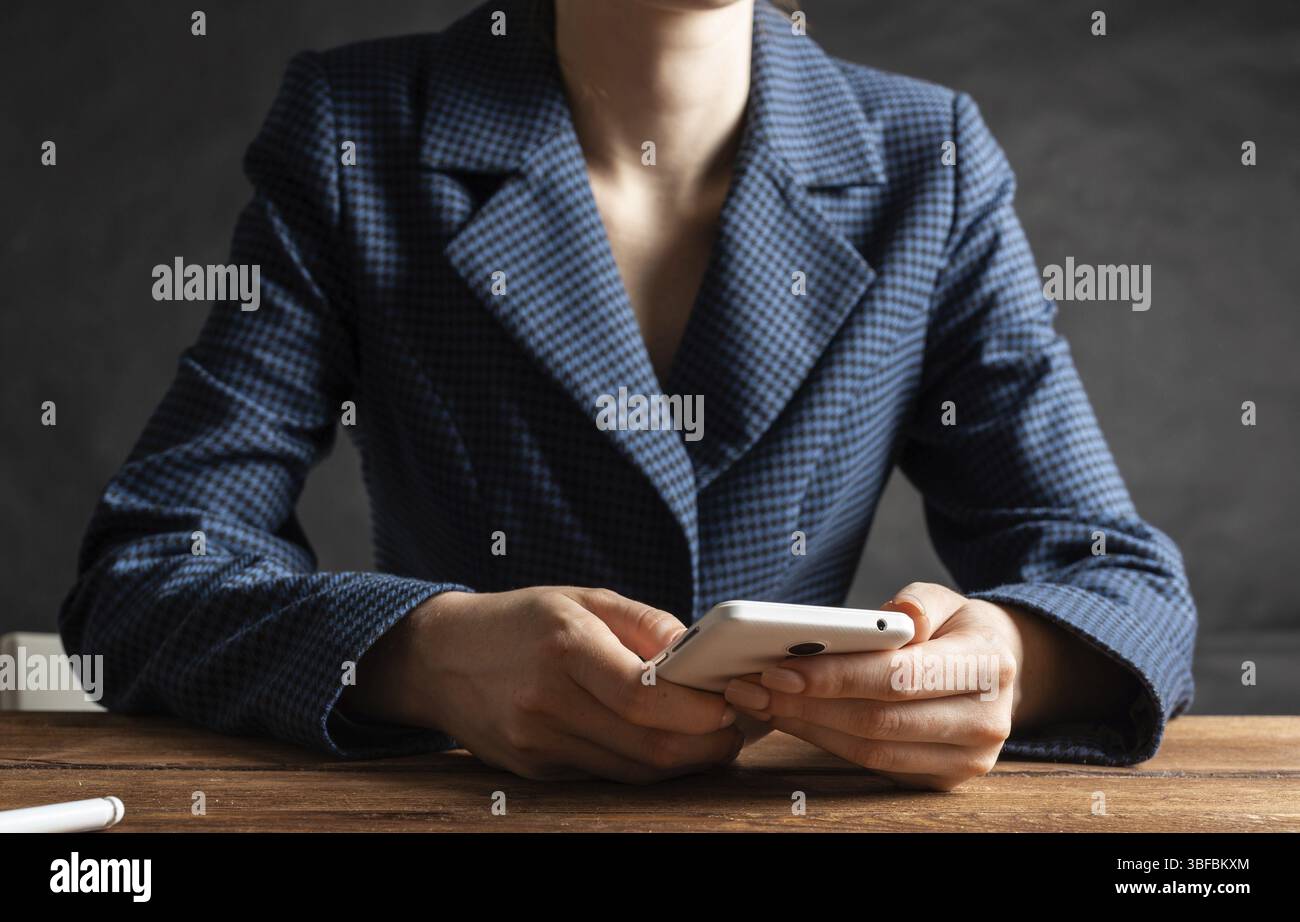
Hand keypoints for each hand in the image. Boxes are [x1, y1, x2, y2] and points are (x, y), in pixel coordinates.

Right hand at [343, 586, 743, 782]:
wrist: (439, 657)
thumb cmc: (520, 620)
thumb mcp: (583, 598)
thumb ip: (647, 623)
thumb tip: (703, 653)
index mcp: (564, 647)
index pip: (644, 697)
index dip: (698, 709)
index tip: (731, 704)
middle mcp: (546, 701)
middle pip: (647, 746)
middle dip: (705, 746)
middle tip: (736, 731)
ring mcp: (537, 743)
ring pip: (632, 772)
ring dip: (681, 762)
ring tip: (709, 738)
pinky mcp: (534, 771)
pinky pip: (605, 776)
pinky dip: (642, 764)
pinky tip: (661, 743)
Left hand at [724, 582, 1127, 790]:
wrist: (1001, 673)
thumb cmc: (959, 630)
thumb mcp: (947, 600)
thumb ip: (918, 602)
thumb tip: (895, 618)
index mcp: (987, 667)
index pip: (900, 677)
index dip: (836, 676)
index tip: (780, 668)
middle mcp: (985, 722)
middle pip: (878, 720)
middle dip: (808, 704)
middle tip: (754, 685)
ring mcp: (967, 760)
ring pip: (870, 750)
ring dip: (808, 727)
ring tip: (762, 700)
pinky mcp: (943, 780)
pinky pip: (874, 764)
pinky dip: (827, 742)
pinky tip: (793, 718)